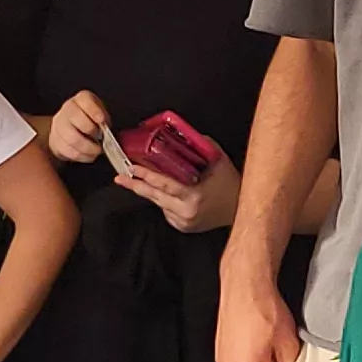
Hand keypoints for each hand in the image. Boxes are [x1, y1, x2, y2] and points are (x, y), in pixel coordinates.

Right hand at [44, 91, 114, 164]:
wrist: (70, 129)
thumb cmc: (89, 121)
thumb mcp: (100, 114)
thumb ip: (104, 119)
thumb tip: (106, 129)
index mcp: (81, 100)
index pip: (85, 100)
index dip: (94, 110)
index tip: (102, 120)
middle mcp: (67, 109)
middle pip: (76, 118)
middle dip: (91, 130)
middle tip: (101, 138)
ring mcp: (59, 125)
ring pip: (72, 138)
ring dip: (88, 147)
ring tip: (97, 150)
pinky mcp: (55, 141)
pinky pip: (69, 151)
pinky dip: (82, 156)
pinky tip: (89, 155)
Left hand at [119, 137, 244, 234]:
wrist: (240, 209)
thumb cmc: (230, 183)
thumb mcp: (218, 161)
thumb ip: (200, 146)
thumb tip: (182, 134)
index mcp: (193, 196)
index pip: (164, 184)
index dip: (146, 175)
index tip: (132, 168)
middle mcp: (186, 212)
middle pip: (154, 197)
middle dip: (135, 185)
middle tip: (120, 177)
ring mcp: (184, 222)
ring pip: (158, 204)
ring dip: (150, 191)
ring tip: (136, 180)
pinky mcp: (183, 227)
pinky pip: (166, 211)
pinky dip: (163, 200)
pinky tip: (166, 193)